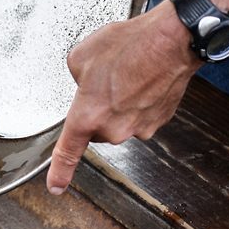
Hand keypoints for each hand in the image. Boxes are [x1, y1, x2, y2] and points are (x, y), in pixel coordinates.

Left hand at [46, 2, 199, 194]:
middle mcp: (114, 129)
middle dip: (96, 109)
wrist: (171, 41)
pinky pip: (139, 115)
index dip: (60, 172)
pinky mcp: (158, 121)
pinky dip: (138, 100)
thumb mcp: (81, 56)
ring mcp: (139, 128)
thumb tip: (83, 83)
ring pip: (119, 121)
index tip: (56, 186)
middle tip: (105, 81)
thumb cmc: (129, 46)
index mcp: (88, 116)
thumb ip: (75, 78)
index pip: (68, 152)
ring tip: (126, 74)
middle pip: (96, 128)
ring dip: (119, 103)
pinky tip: (142, 77)